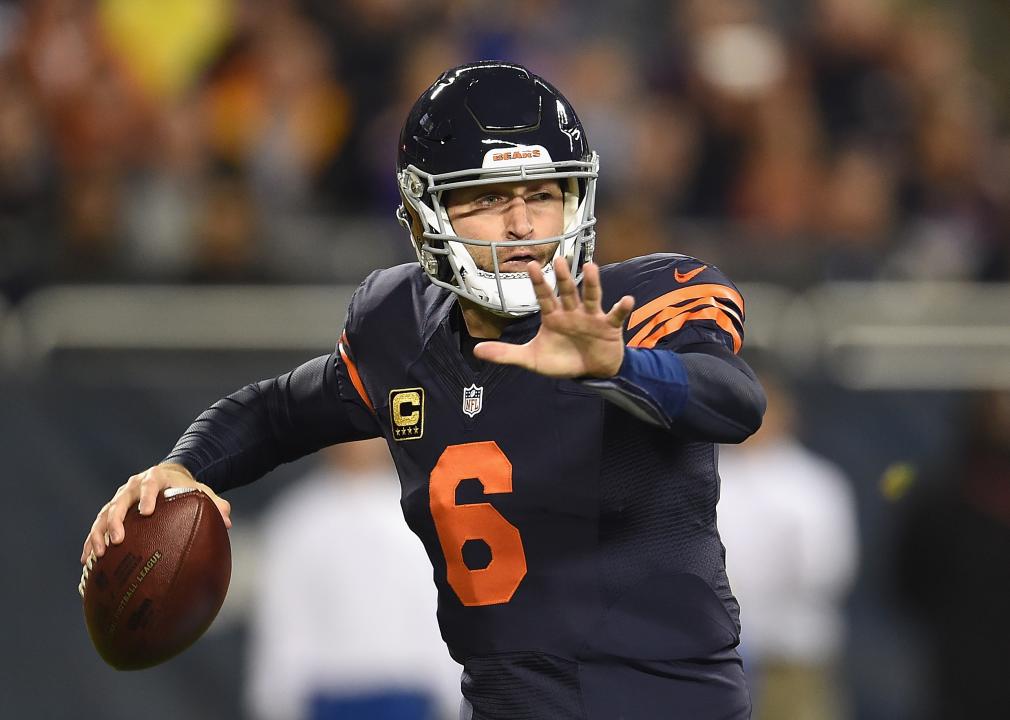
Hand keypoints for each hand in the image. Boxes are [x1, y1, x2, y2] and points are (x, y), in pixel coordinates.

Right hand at [80, 463, 231, 564]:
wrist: (167, 477)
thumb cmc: (186, 488)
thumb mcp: (201, 491)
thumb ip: (214, 503)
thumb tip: (227, 521)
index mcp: (155, 478)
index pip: (150, 484)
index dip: (147, 496)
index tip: (146, 512)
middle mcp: (132, 487)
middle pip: (120, 501)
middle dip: (116, 520)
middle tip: (117, 540)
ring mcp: (119, 499)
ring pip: (103, 515)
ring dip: (99, 534)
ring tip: (98, 555)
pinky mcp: (110, 512)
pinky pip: (97, 527)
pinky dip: (91, 542)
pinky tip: (87, 562)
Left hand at [474, 257, 633, 377]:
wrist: (590, 372)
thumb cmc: (562, 360)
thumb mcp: (531, 359)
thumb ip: (506, 354)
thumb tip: (477, 350)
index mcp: (553, 316)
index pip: (544, 296)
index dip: (537, 282)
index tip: (530, 265)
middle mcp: (572, 311)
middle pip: (567, 291)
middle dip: (563, 277)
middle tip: (558, 259)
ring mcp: (591, 317)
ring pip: (591, 297)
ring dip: (591, 283)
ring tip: (591, 267)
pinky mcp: (609, 327)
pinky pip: (616, 316)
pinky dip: (621, 308)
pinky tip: (626, 300)